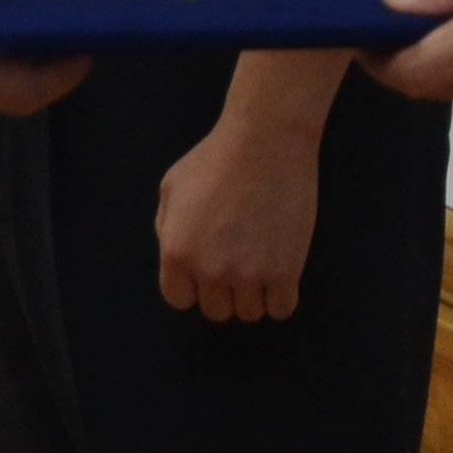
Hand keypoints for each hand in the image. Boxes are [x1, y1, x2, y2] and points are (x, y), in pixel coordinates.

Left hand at [154, 104, 325, 321]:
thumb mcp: (172, 186)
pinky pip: (282, 309)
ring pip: (249, 313)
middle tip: (238, 261)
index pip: (179, 299)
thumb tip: (177, 259)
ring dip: (254, 295)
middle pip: (215, 310)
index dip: (193, 285)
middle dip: (224, 291)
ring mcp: (250, 274)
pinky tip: (281, 275)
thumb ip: (167, 227)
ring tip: (261, 265)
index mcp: (177, 252)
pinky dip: (280, 298)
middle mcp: (210, 270)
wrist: (267, 139)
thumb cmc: (216, 157)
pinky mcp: (286, 271)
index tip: (208, 268)